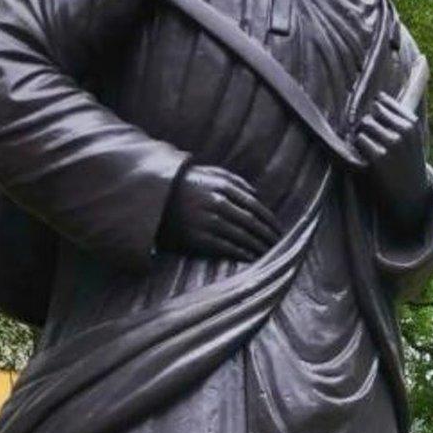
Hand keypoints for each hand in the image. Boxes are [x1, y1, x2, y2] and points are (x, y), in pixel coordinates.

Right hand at [159, 165, 278, 261]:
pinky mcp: (197, 238)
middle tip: (278, 245)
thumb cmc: (186, 184)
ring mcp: (207, 221)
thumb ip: (235, 181)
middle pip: (251, 223)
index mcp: (223, 186)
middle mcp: (218, 203)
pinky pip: (226, 248)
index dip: (269, 220)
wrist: (153, 197)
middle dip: (267, 235)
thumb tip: (257, 194)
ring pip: (241, 237)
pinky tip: (251, 259)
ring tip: (269, 254)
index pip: (255, 206)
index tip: (279, 230)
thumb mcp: (209, 173)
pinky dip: (242, 254)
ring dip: (258, 247)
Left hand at [354, 92, 427, 217]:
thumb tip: (378, 96)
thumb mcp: (412, 139)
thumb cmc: (407, 163)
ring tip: (367, 147)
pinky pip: (359, 140)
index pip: (384, 101)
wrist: (411, 195)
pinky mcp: (379, 157)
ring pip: (364, 125)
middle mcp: (404, 131)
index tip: (370, 115)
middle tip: (367, 136)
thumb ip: (399, 119)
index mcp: (412, 124)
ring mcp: (393, 144)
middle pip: (372, 111)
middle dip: (367, 121)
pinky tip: (365, 156)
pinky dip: (358, 147)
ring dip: (361, 135)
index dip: (373, 108)